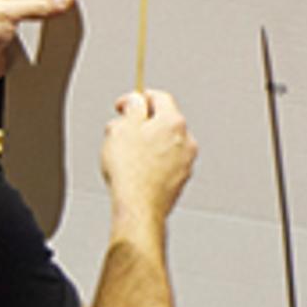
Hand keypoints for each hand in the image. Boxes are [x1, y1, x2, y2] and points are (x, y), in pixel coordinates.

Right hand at [99, 88, 196, 221]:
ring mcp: (185, 162)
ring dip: (146, 144)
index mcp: (174, 122)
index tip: (123, 106)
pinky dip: (152, 162)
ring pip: (164, 143)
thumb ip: (132, 107)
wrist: (139, 209)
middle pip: (162, 121)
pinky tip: (136, 172)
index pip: (158, 97)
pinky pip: (165, 163)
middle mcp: (186, 140)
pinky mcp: (180, 180)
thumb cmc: (130, 171)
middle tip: (120, 132)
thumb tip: (136, 101)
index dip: (136, 98)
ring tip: (125, 156)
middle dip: (140, 124)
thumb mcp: (122, 128)